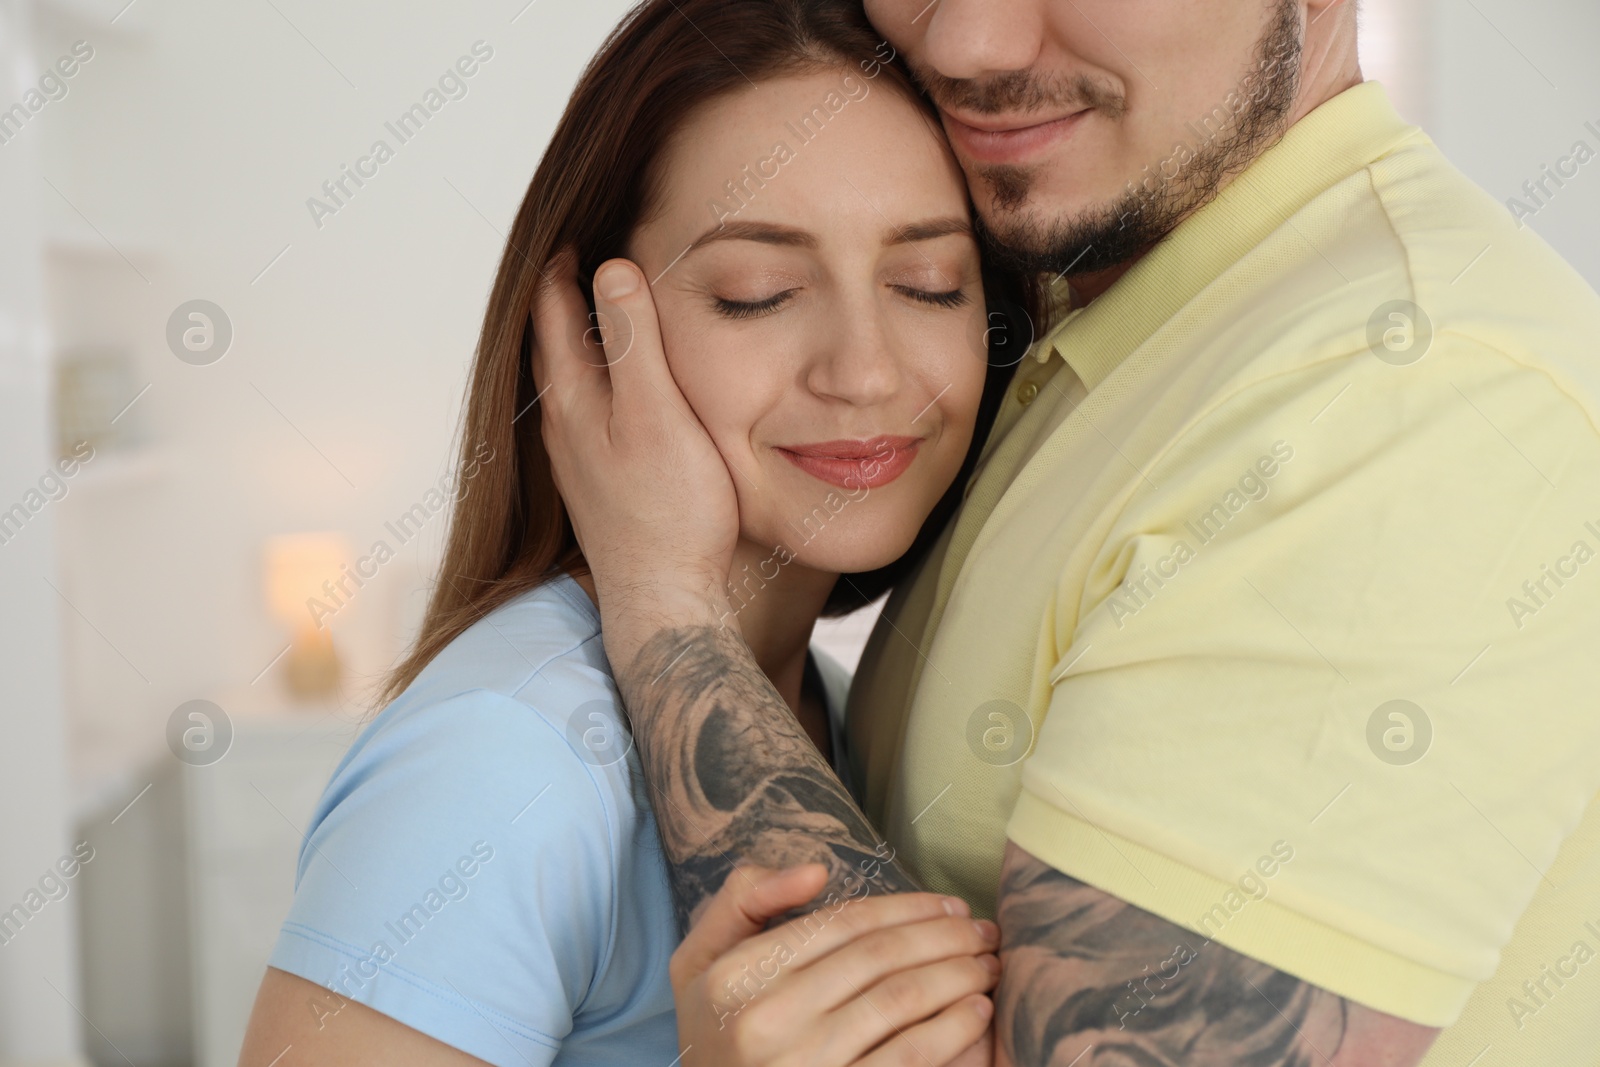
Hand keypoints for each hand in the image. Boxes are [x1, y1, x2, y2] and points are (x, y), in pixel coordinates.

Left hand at [531, 254, 740, 653]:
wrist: (662, 601)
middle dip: (563, 297)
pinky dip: (594, 380)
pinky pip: (583, 412)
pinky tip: (617, 391)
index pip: (552, 310)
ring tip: (599, 313)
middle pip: (549, 342)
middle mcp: (562, 425)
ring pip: (564, 380)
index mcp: (572, 397)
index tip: (583, 229)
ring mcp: (575, 458)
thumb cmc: (671, 512)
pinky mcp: (594, 484)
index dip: (565, 266)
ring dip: (577, 340)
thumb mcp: (659, 414)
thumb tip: (611, 268)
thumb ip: (635, 342)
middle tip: (585, 258)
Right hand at [671, 864, 997, 1065]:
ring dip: (957, 977)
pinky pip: (907, 1059)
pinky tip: (976, 1013)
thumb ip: (745, 899)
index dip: (906, 908)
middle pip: (879, 959)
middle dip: (945, 938)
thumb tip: (817, 871)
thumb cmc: (714, 1032)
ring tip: (989, 967)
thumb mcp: (699, 959)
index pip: (841, 924)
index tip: (950, 906)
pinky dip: (951, 1032)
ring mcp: (804, 1066)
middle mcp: (768, 1019)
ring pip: (900, 1002)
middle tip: (986, 932)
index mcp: (737, 974)